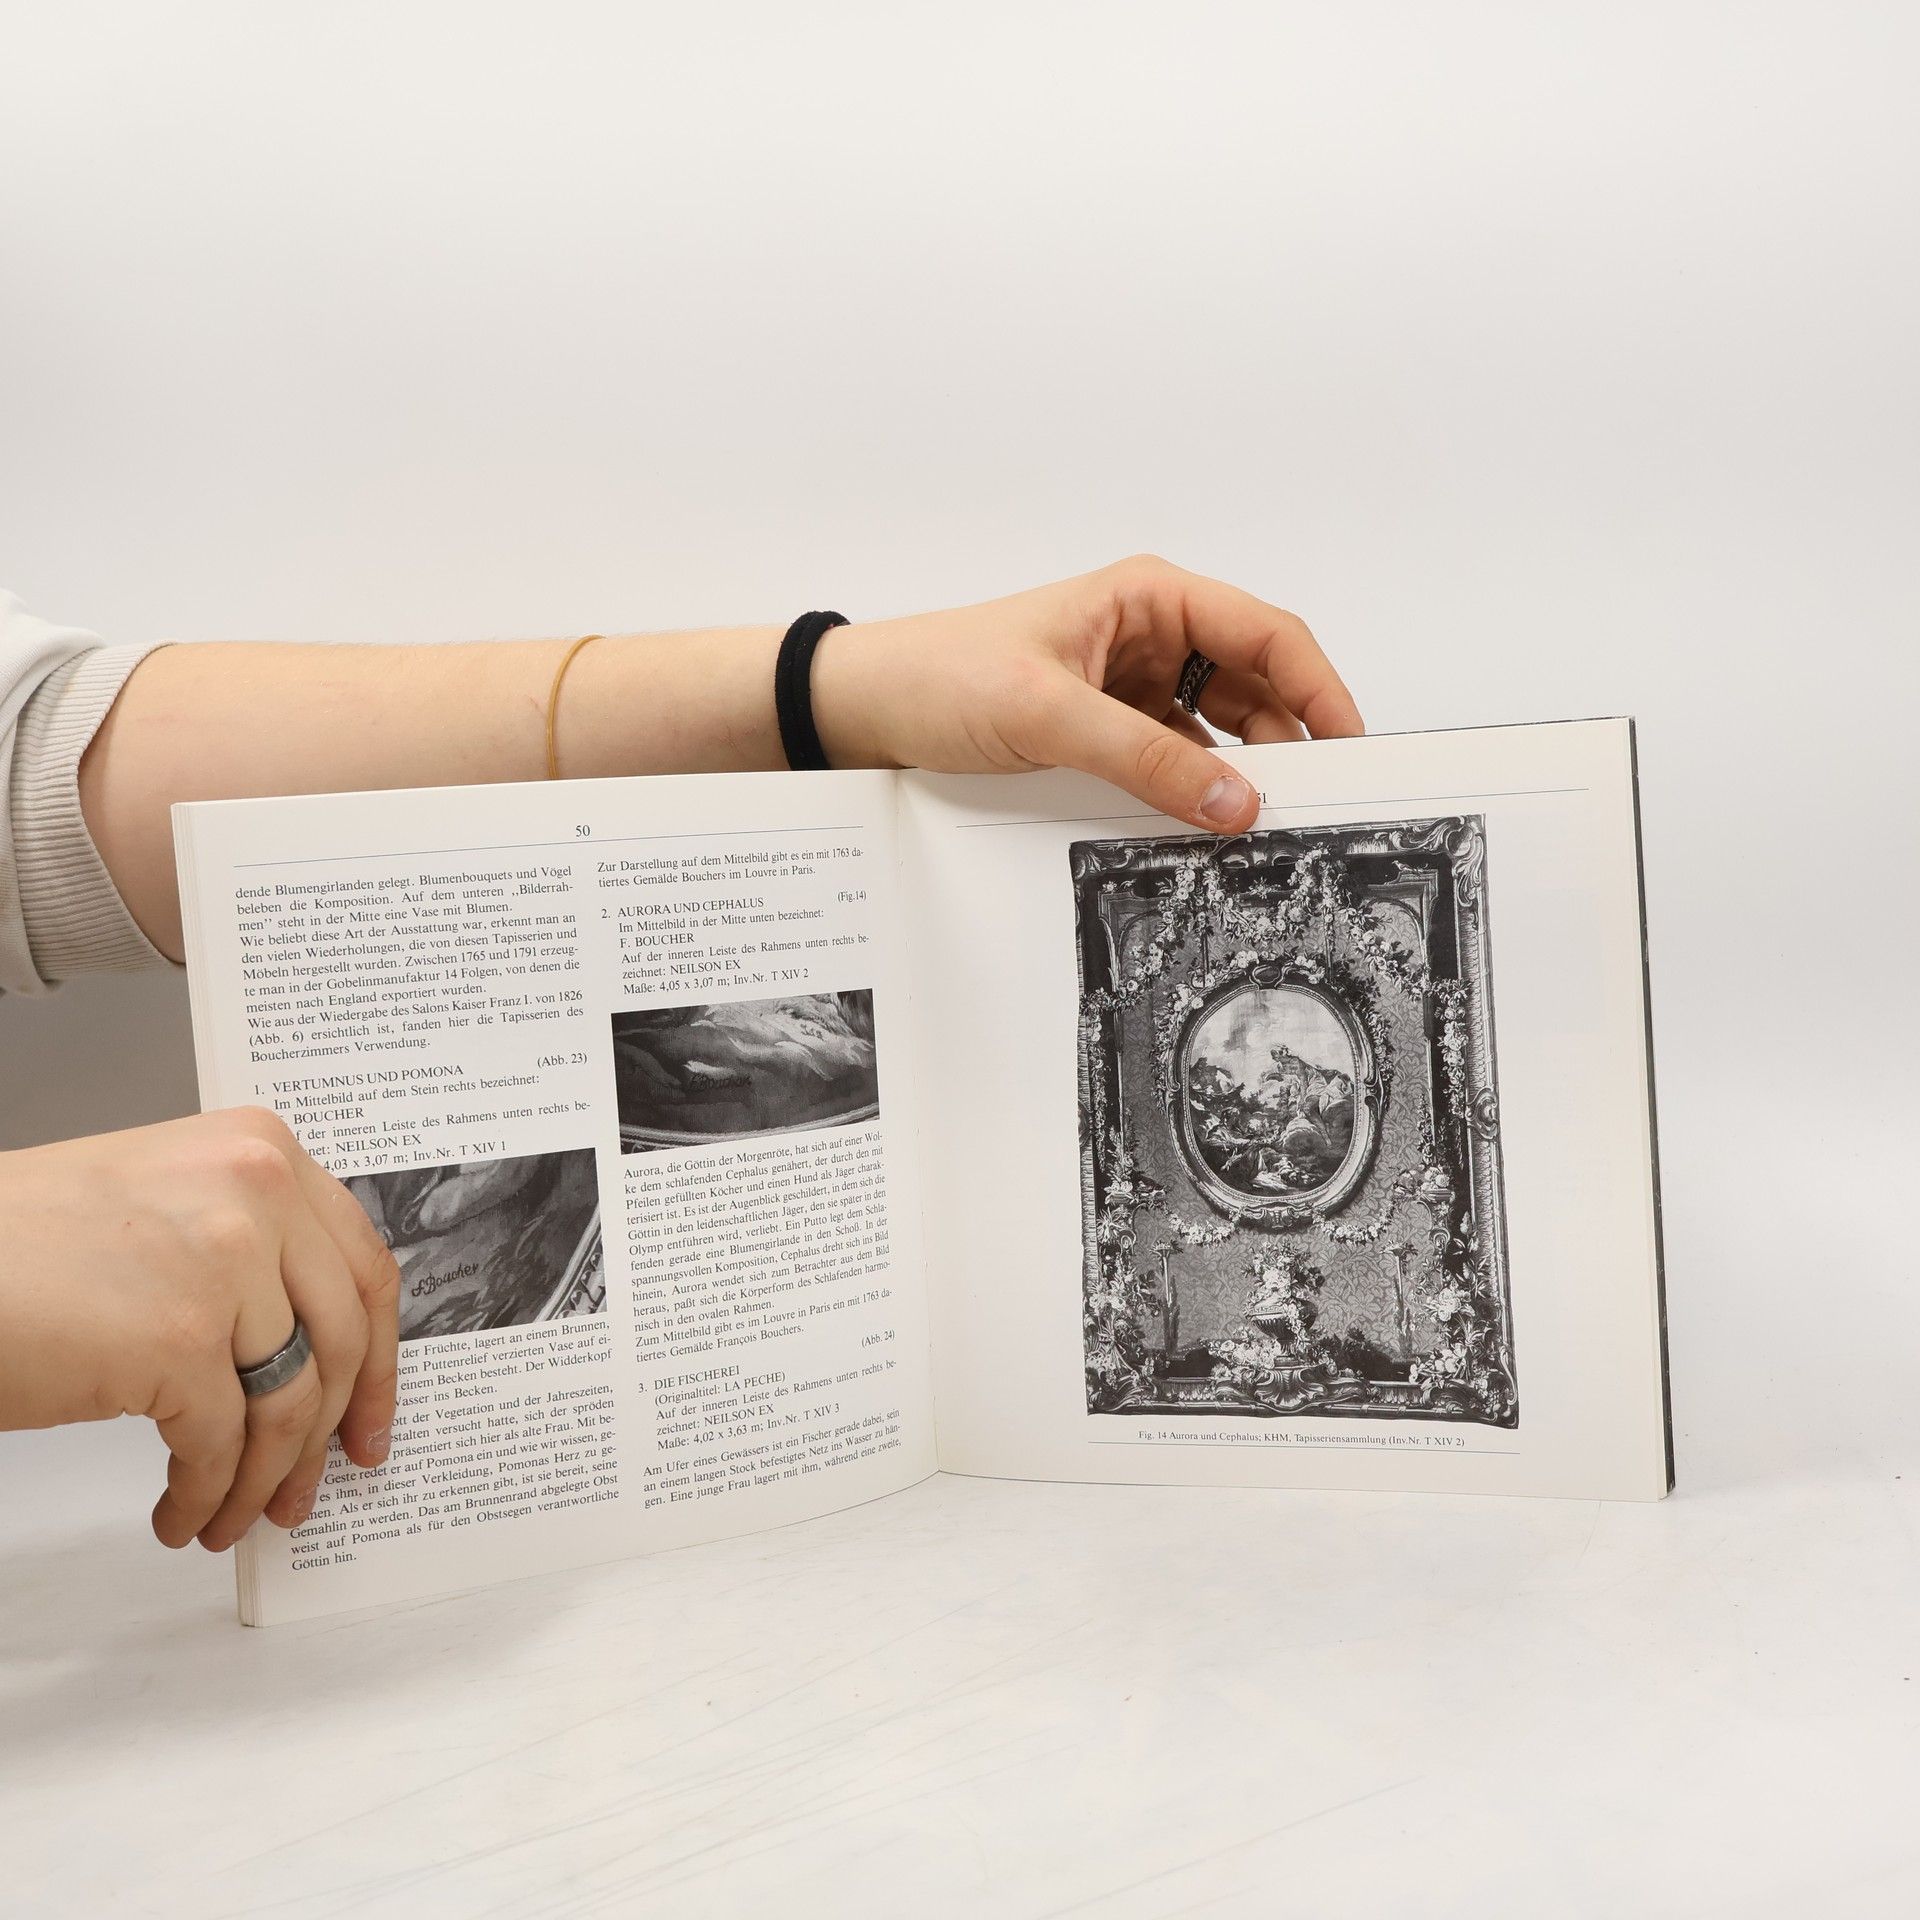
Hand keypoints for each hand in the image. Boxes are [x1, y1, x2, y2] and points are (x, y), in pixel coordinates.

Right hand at [0, 1107, 400, 1550]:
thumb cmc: (16, 1245)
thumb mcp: (167, 1206)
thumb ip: (251, 1248)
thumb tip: (310, 1350)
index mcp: (262, 1149)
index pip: (363, 1265)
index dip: (378, 1355)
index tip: (372, 1413)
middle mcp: (257, 1190)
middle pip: (341, 1338)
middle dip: (327, 1432)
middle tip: (311, 1485)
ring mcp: (224, 1262)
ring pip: (289, 1401)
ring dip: (264, 1477)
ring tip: (235, 1514)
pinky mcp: (178, 1340)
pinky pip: (221, 1444)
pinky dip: (208, 1493)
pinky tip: (182, 1512)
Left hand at [811, 555, 1363, 831]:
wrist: (862, 709)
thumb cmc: (940, 676)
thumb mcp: (1050, 716)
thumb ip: (1148, 760)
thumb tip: (1237, 801)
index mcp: (1149, 597)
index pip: (1268, 634)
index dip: (1320, 688)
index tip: (1351, 749)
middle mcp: (1149, 634)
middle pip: (1254, 685)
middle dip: (1286, 741)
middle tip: (1310, 804)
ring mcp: (1129, 684)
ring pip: (1217, 728)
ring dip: (1238, 772)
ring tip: (1259, 824)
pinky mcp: (1105, 729)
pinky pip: (1173, 759)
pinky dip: (1192, 789)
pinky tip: (1202, 826)